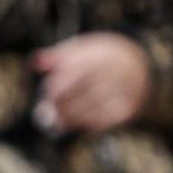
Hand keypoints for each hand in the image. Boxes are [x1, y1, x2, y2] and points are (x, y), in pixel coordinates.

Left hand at [33, 33, 151, 134]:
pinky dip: (86, 123)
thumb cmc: (99, 59)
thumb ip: (57, 56)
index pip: (76, 72)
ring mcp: (125, 92)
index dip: (58, 86)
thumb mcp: (81, 49)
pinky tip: (75, 123)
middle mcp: (116, 72)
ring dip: (70, 118)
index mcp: (102, 54)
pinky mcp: (128, 109)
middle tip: (45, 114)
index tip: (47, 95)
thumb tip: (34, 62)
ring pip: (91, 109)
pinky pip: (103, 120)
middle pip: (83, 92)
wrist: (138, 68)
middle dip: (62, 105)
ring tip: (57, 122)